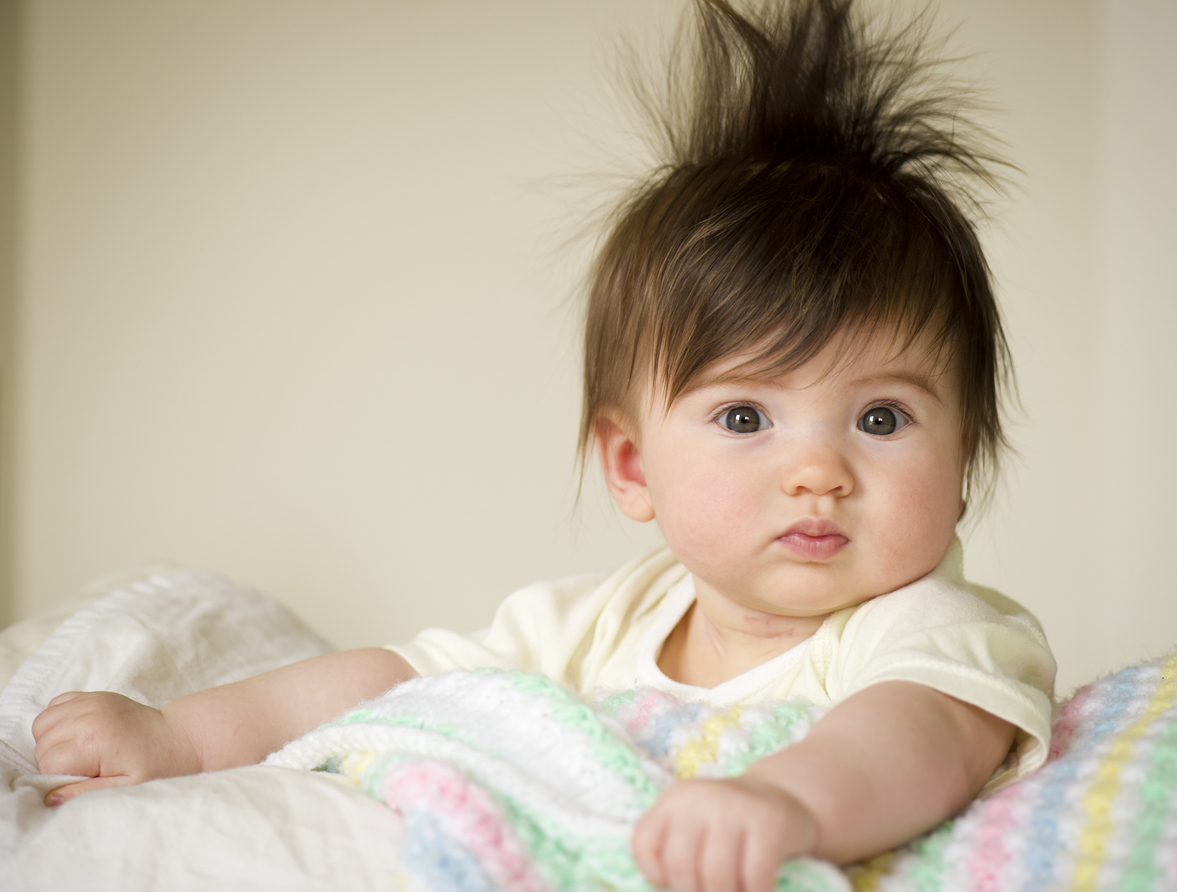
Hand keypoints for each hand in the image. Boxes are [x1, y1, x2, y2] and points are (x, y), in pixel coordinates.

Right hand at [32, 691, 201, 804]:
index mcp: (94, 740)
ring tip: (80, 751)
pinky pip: (56, 705)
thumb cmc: (156, 766)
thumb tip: (49, 798)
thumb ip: (85, 793)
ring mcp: (90, 701)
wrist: (177, 737)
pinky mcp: (93, 695)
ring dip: (52, 740)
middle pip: (42, 745)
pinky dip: (58, 720)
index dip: (61, 777)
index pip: (47, 764)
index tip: (85, 778)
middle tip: (87, 767)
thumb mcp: (125, 788)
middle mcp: (88, 715)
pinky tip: (77, 733)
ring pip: (43, 724)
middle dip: (57, 761)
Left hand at [632, 776, 817, 891]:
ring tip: (733, 891)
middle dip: (693, 891)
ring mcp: (737, 807)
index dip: (656, 875)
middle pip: (680, 864)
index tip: (675, 881)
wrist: (781, 798)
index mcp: (675, 799)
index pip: (644, 844)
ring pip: (716, 874)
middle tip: (708, 891)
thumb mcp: (692, 826)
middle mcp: (701, 797)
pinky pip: (755, 876)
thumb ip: (674, 851)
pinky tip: (758, 889)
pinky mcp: (770, 823)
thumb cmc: (727, 825)